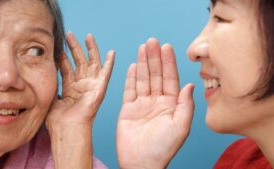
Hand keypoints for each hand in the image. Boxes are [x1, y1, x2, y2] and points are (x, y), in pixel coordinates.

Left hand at [46, 32, 114, 168]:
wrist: (67, 130)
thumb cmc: (58, 120)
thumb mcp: (51, 98)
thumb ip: (52, 85)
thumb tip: (43, 75)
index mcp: (71, 89)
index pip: (68, 69)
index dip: (63, 57)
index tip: (58, 45)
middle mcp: (82, 86)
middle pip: (79, 62)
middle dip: (75, 48)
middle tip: (70, 34)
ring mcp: (91, 87)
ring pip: (92, 64)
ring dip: (90, 50)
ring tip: (88, 36)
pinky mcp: (99, 89)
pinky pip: (106, 74)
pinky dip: (110, 63)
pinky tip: (111, 53)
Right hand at [117, 38, 193, 168]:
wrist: (141, 163)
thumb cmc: (163, 148)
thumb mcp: (181, 126)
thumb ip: (185, 105)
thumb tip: (190, 85)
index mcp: (171, 105)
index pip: (170, 79)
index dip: (168, 63)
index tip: (167, 47)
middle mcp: (157, 102)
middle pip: (155, 75)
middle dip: (154, 58)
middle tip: (152, 41)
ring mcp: (142, 104)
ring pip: (143, 79)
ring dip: (143, 63)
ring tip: (143, 48)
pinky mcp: (128, 109)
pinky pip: (129, 90)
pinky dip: (131, 78)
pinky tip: (133, 66)